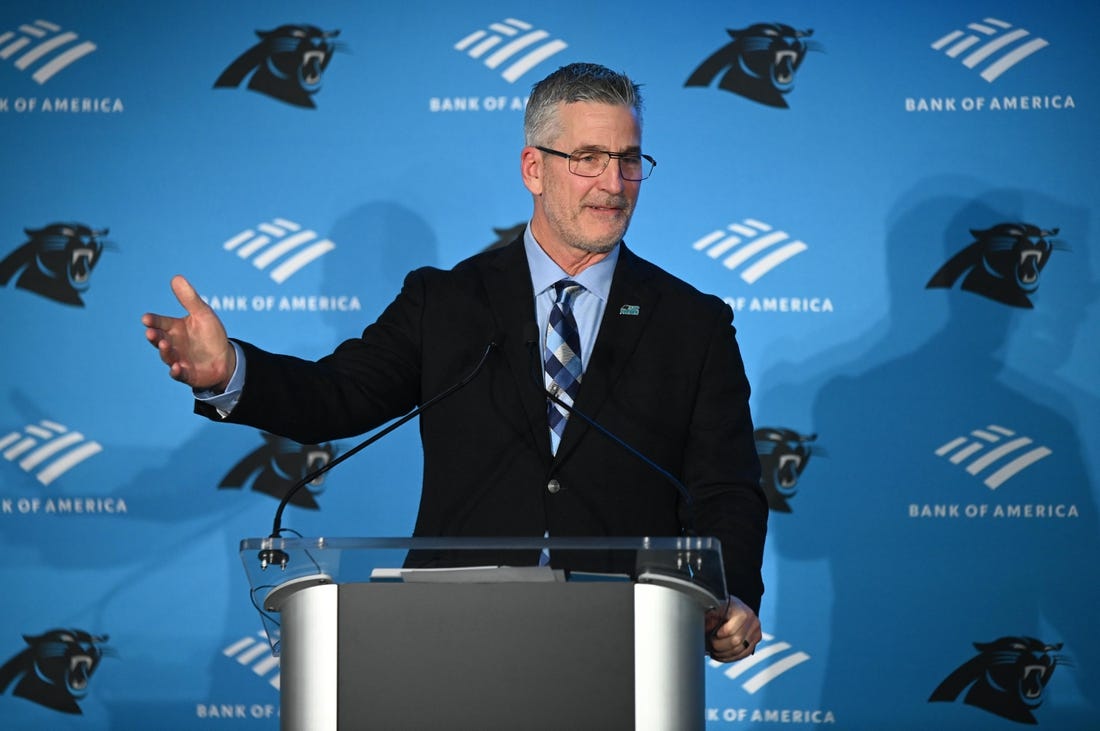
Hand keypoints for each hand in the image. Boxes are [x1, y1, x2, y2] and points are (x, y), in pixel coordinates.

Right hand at [142, 275, 234, 390]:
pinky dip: (176, 371)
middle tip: (150, 332)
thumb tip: (176, 277)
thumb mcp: (203, 314)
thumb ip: (189, 299)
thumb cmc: (211, 334)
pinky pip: (179, 374)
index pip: (160, 323)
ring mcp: (178, 360)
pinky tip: (176, 367)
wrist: (226, 358)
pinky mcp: (187, 374)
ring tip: (165, 345)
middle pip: (159, 340)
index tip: (146, 318)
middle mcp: (173, 344)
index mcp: (174, 329)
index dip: (153, 321)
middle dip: (154, 336)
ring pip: (167, 356)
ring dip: (165, 351)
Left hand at [705, 595, 760, 662]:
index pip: (730, 631)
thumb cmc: (719, 606)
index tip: (710, 635)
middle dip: (719, 647)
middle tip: (709, 645)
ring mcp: (756, 629)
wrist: (731, 605)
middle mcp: (751, 619)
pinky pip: (745, 653)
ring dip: (724, 654)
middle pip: (736, 642)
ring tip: (713, 651)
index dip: (718, 637)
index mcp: (740, 609)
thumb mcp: (712, 608)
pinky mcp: (757, 638)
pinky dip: (731, 657)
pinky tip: (721, 655)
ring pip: (740, 650)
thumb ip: (708, 618)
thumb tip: (700, 629)